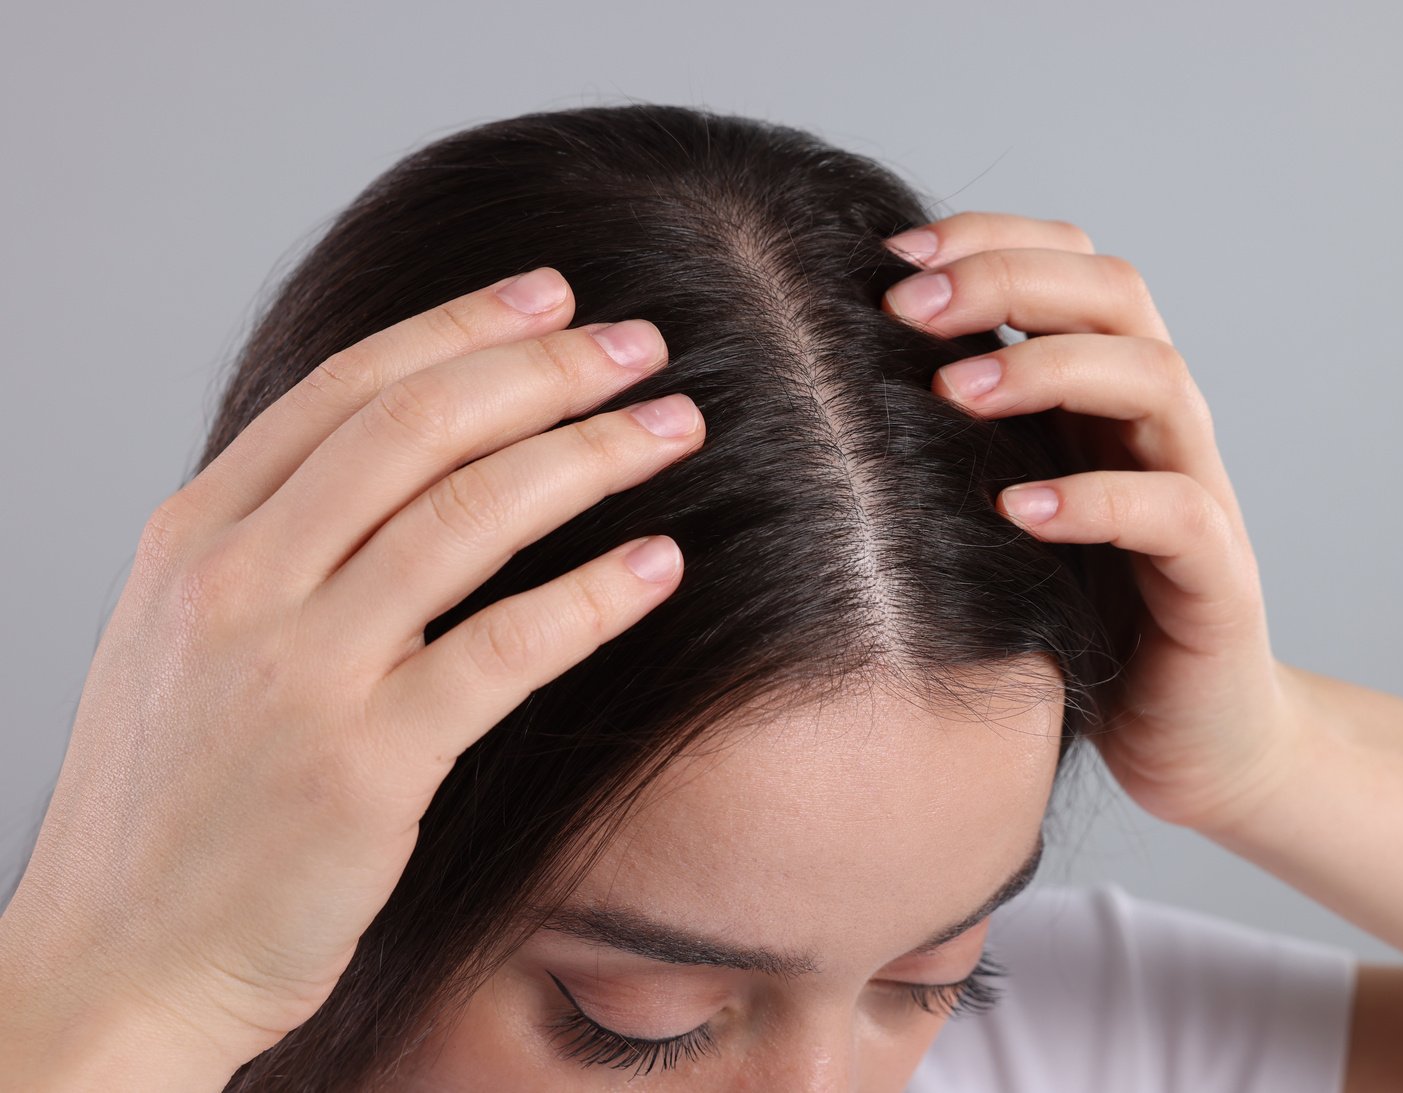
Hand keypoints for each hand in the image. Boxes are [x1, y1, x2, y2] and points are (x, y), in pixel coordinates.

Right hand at [0, 268, 703, 1071]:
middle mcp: (236, 583)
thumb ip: (277, 545)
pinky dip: (593, 596)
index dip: (462, 326)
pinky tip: (661, 565)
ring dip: (591, 456)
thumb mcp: (183, 640)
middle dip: (546, 370)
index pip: (345, 386)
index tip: (552, 295)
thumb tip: (408, 460)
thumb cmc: (172, 804)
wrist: (118, 964)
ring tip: (674, 426)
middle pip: (418, 427)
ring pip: (469, 516)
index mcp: (194, 537)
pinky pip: (503, 649)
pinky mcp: (362, 767)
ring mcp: (296, 673)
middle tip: (642, 343)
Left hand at [879, 212, 1306, 833]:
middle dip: (1007, 279)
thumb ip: (956, 444)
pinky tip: (1017, 510)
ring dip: (1047, 367)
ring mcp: (1197, 490)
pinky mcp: (1216, 576)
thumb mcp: (1001, 511)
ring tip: (954, 391)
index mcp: (1106, 394)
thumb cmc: (1075, 615)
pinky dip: (1094, 499)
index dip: (989, 239)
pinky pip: (1173, 511)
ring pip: (1154, 378)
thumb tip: (822, 383)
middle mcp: (1157, 424)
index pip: (1071, 265)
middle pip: (1116, 291)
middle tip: (905, 305)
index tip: (886, 255)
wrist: (1188, 733)